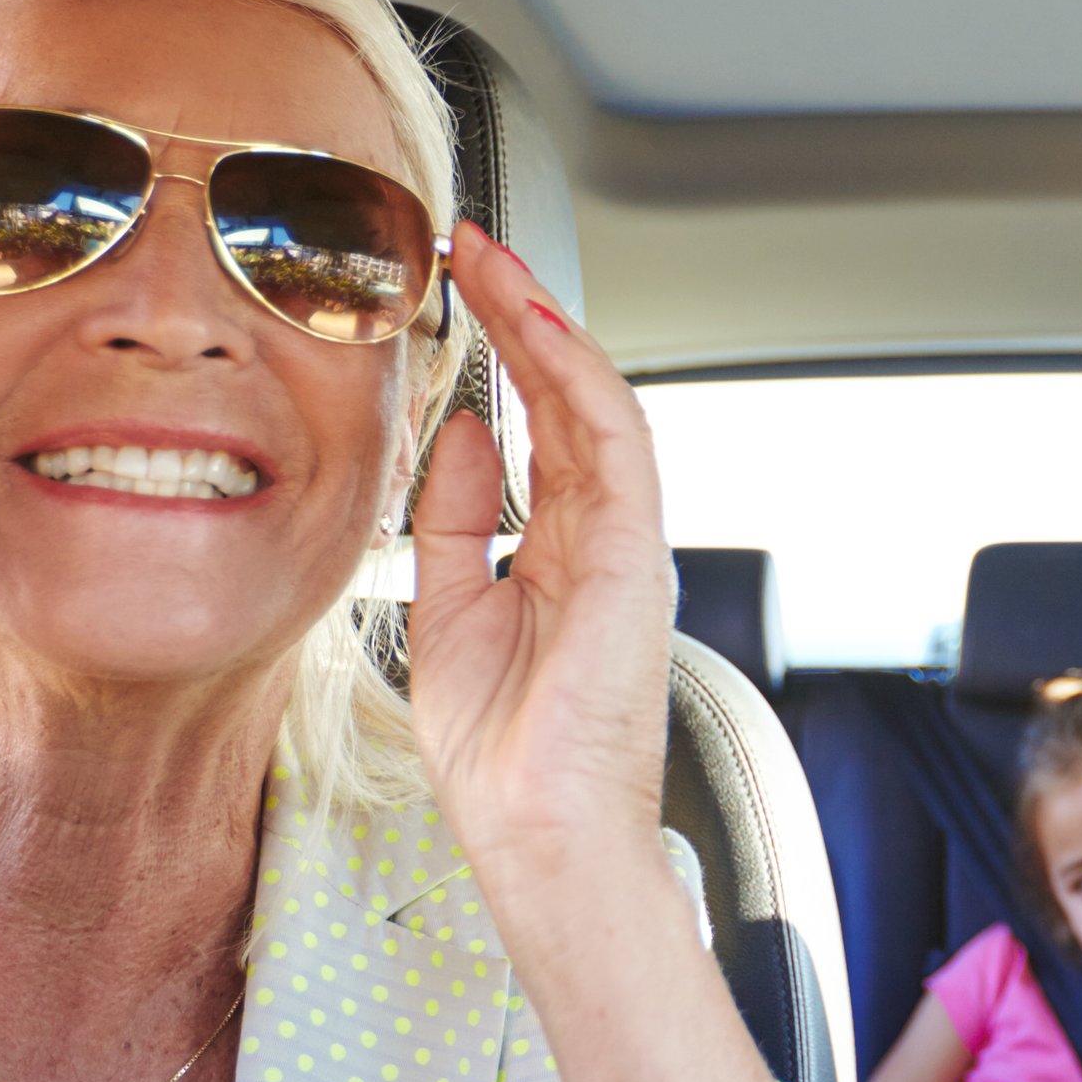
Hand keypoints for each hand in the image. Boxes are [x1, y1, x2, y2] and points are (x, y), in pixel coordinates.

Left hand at [402, 221, 673, 894]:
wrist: (539, 837)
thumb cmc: (500, 753)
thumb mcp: (446, 608)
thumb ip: (453, 517)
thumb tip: (457, 430)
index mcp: (561, 551)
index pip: (538, 424)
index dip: (501, 349)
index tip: (454, 287)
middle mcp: (602, 536)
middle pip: (568, 396)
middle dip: (521, 312)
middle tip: (470, 244)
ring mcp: (625, 541)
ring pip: (596, 400)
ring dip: (545, 323)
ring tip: (492, 260)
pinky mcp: (635, 555)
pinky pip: (617, 443)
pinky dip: (580, 377)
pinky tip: (536, 326)